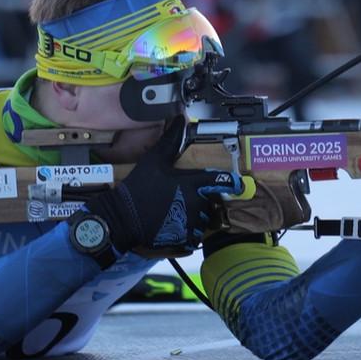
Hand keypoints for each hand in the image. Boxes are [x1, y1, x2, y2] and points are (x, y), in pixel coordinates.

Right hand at [83, 117, 240, 260]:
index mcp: (193, 184)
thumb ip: (170, 141)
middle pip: (212, 201)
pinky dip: (187, 232)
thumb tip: (179, 119)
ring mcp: (192, 224)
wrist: (122, 218)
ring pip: (204, 219)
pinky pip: (194, 236)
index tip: (237, 184)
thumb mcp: (154, 161)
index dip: (232, 182)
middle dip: (203, 199)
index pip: (222, 182)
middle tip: (185, 197)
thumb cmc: (139, 188)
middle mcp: (197, 205)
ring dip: (196, 216)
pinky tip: (172, 226)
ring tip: (176, 212)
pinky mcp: (185, 240)